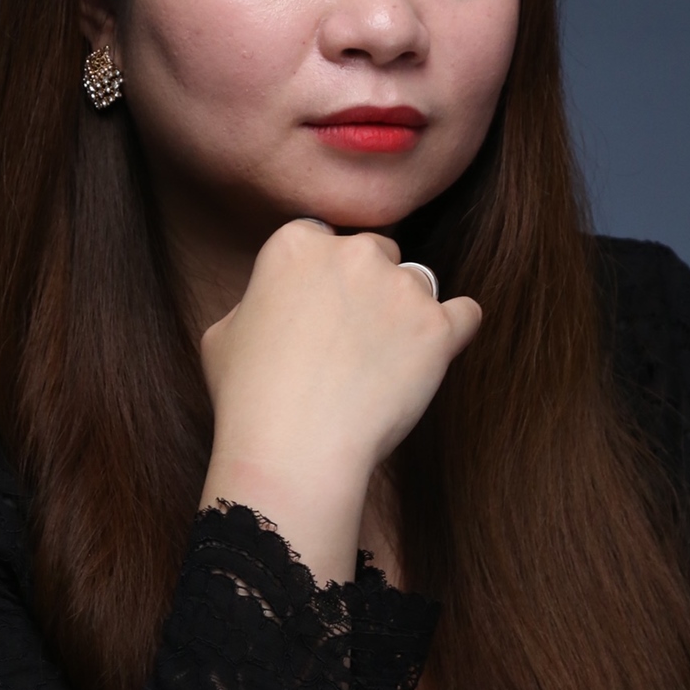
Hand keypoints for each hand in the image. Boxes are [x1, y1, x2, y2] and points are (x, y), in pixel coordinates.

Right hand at [200, 222, 480, 582]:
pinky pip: (466, 313)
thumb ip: (259, 301)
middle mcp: (353, 252)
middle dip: (370, 288)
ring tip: (383, 364)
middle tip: (353, 342)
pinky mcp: (439, 328)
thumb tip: (277, 304)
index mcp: (296, 244)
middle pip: (378, 253)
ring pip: (420, 284)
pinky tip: (432, 356)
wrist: (293, 449)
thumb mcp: (223, 334)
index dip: (325, 278)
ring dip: (407, 314)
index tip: (322, 312)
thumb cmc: (249, 400)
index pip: (325, 240)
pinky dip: (453, 332)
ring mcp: (402, 288)